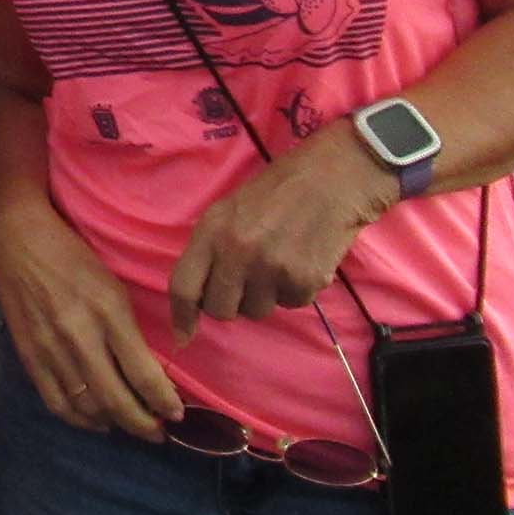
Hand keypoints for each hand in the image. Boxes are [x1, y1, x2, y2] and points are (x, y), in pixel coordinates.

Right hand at [0, 198, 182, 438]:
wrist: (18, 241)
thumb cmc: (73, 257)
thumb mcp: (113, 286)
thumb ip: (129, 330)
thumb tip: (149, 372)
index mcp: (108, 312)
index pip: (143, 373)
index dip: (164, 402)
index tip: (176, 414)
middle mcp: (80, 336)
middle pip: (116, 399)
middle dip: (143, 425)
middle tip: (158, 432)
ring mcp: (51, 350)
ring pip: (87, 408)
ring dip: (114, 424)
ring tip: (129, 424)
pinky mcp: (29, 357)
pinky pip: (57, 403)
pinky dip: (80, 420)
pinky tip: (96, 421)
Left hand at [167, 126, 393, 343]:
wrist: (333, 178)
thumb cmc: (277, 191)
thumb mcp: (228, 210)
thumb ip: (210, 249)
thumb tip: (196, 297)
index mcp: (212, 231)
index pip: (183, 286)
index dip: (181, 316)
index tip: (183, 336)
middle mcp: (237, 253)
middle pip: (220, 309)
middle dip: (230, 303)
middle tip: (246, 281)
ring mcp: (271, 269)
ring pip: (256, 311)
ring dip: (264, 296)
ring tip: (277, 262)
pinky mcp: (303, 280)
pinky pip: (290, 304)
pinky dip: (295, 289)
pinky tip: (301, 260)